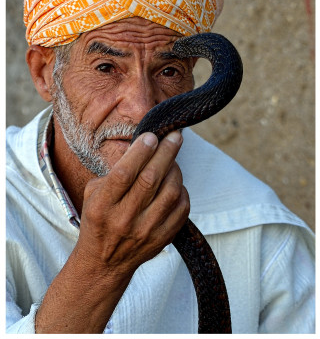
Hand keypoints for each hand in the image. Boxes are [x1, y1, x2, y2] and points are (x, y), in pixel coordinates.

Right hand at [76, 130, 189, 277]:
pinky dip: (182, 191)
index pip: (124, 173)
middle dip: (166, 152)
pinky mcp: (162, 239)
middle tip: (175, 136)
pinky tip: (175, 183)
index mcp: (103, 206)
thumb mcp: (93, 194)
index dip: (141, 152)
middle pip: (150, 179)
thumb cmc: (98, 220)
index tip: (152, 136)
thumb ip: (113, 172)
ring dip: (175, 170)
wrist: (104, 262)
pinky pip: (181, 209)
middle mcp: (124, 219)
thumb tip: (141, 149)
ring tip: (173, 159)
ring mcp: (145, 231)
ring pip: (170, 193)